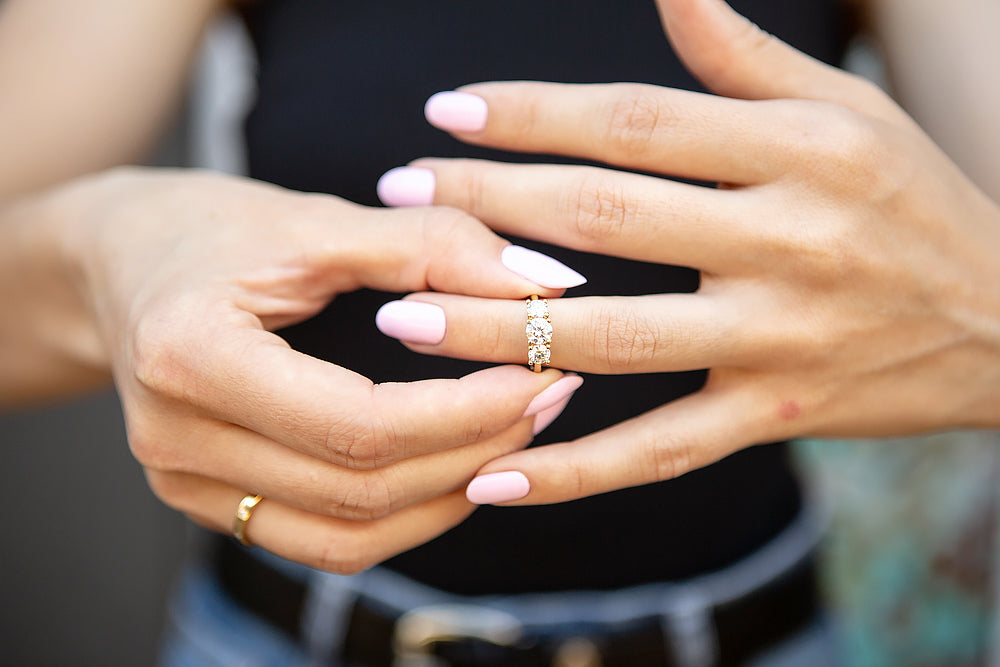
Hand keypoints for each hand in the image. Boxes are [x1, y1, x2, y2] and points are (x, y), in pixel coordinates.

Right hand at [24, 167, 584, 570]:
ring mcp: (184, 484)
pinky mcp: (205, 502)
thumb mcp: (318, 219)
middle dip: (477, 450)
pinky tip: (457, 468)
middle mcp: (176, 438)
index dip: (468, 411)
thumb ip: (434, 246)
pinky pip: (324, 539)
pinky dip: (403, 515)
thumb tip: (551, 280)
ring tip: (519, 434)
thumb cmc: (209, 228)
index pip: (361, 423)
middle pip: (363, 486)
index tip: (544, 373)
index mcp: (191, 355)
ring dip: (450, 494)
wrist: (116, 264)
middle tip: (552, 395)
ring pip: (350, 534)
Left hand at [374, 0, 999, 505]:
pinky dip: (572, 470)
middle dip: (489, 209)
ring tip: (404, 321)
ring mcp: (777, 339)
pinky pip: (657, 451)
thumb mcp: (844, 111)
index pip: (637, 123)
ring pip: (614, 337)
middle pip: (607, 221)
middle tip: (399, 201)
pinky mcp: (772, 418)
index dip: (534, 114)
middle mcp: (789, 242)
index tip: (448, 114)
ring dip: (498, 331)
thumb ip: (744, 54)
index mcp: (801, 149)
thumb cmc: (910, 201)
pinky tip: (488, 476)